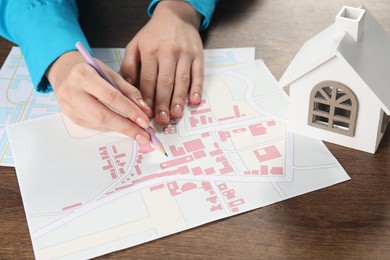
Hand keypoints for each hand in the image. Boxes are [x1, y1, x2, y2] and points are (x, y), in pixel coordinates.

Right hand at [46, 51, 152, 144]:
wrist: (64, 72)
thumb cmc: (90, 70)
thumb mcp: (109, 72)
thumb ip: (127, 90)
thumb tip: (144, 110)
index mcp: (82, 75)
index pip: (110, 96)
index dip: (129, 111)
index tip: (145, 121)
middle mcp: (72, 92)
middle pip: (103, 115)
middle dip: (127, 127)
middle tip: (145, 136)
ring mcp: (69, 107)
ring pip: (99, 124)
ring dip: (121, 130)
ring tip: (139, 134)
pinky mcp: (71, 118)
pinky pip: (95, 126)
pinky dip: (111, 127)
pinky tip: (123, 127)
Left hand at [120, 0, 203, 124]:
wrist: (176, 16)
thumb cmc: (154, 34)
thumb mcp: (135, 45)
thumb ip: (129, 66)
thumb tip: (127, 89)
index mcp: (150, 51)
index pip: (147, 80)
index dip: (147, 98)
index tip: (146, 113)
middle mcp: (168, 52)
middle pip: (165, 83)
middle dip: (163, 104)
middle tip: (162, 120)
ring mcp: (185, 54)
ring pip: (182, 81)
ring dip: (179, 100)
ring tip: (176, 115)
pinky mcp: (198, 55)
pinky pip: (198, 74)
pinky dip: (197, 88)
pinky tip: (194, 101)